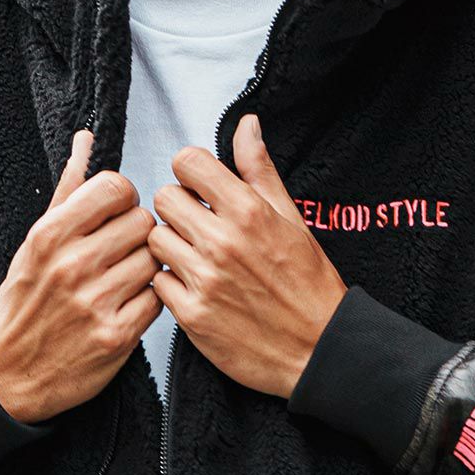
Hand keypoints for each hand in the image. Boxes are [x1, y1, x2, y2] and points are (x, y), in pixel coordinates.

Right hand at [0, 128, 162, 422]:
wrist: (6, 374)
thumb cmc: (24, 303)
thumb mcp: (34, 243)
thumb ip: (67, 191)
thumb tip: (87, 139)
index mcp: (49, 235)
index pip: (116, 187)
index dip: (123, 199)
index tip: (115, 216)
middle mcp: (72, 265)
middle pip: (142, 222)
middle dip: (138, 234)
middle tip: (122, 251)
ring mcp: (95, 302)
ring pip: (154, 258)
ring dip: (146, 267)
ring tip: (125, 278)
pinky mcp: (116, 336)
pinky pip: (158, 298)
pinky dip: (150, 299)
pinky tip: (130, 303)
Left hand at [147, 113, 346, 398]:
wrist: (319, 350)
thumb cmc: (308, 284)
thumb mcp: (292, 219)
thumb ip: (259, 170)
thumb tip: (245, 123)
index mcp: (249, 211)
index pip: (187, 162)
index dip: (192, 174)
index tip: (202, 190)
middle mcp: (223, 242)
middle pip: (164, 198)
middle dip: (178, 209)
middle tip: (198, 227)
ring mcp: (205, 280)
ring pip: (155, 240)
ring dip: (171, 247)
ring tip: (196, 258)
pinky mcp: (192, 317)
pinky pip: (157, 284)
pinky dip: (172, 285)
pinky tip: (196, 289)